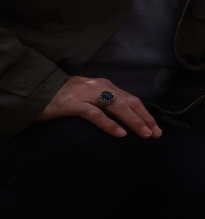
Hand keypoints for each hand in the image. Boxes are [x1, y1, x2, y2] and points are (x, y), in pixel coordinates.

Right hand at [37, 76, 160, 138]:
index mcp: (104, 85)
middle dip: (145, 118)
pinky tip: (120, 133)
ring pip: (116, 107)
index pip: (131, 99)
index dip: (145, 113)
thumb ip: (104, 101)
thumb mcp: (88, 96)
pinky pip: (95, 114)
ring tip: (145, 133)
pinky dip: (109, 124)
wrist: (35, 90)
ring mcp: (86, 94)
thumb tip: (122, 115)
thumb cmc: (62, 96)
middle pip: (129, 102)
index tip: (155, 127)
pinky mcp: (72, 104)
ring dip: (133, 121)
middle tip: (156, 133)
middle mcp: (99, 86)